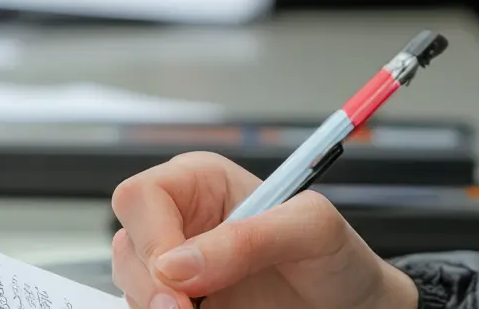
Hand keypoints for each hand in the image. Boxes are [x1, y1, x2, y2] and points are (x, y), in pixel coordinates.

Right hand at [110, 152, 417, 308]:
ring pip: (130, 287)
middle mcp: (182, 222)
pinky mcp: (182, 304)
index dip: (152, 238)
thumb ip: (251, 237)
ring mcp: (177, 270)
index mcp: (204, 182)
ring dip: (156, 308)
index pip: (143, 195)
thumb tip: (178, 263)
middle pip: (127, 246)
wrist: (351, 306)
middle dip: (149, 285)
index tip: (177, 280)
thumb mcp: (312, 229)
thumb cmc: (336, 257)